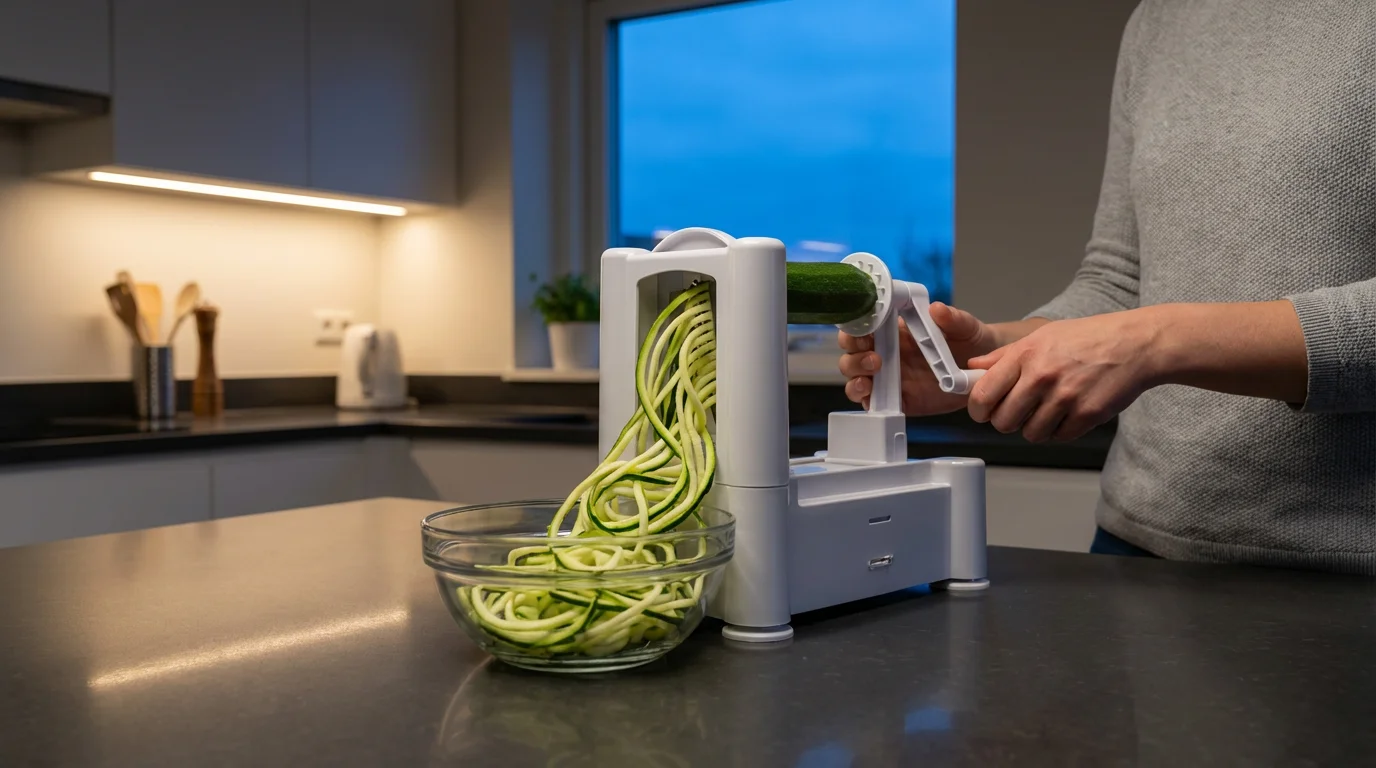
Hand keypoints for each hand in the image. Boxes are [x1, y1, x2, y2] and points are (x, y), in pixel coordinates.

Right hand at [839, 303, 1001, 414]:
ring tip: (871, 379)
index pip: (863, 325)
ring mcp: (888, 378)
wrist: (984, 371)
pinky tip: (873, 398)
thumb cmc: (969, 341)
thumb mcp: (964, 326)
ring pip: (855, 378)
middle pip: (851, 353)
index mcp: (894, 330)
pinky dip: (866, 401)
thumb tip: (936, 309)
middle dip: (854, 355)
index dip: (856, 327)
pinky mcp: (897, 400)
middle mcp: (886, 352)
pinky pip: (872, 402)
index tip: (863, 330)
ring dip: (855, 378)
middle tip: (874, 358)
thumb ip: (952, 319)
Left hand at [965, 311, 1161, 441]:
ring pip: (1031, 433)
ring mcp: (1065, 397)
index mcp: (1025, 355)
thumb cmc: (1087, 338)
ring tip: (1047, 411)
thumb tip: (974, 368)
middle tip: (1018, 412)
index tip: (984, 410)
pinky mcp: (1086, 414)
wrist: (1134, 344)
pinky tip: (1068, 413)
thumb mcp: (1042, 336)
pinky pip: (1059, 436)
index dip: (979, 408)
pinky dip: (1060, 430)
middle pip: (1003, 421)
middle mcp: (1042, 376)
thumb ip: (1004, 355)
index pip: (984, 395)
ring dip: (1035, 427)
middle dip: (1007, 421)